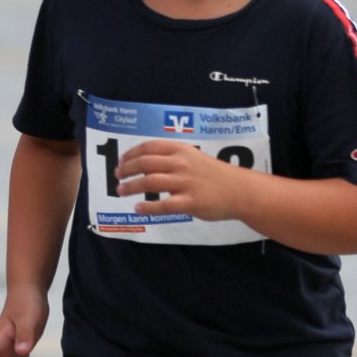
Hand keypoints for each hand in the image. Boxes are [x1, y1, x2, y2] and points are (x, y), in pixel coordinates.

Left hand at [115, 141, 243, 220]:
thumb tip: (147, 165)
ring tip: (121, 191)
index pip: (149, 147)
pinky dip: (147, 208)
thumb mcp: (194, 157)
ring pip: (149, 182)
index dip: (131, 154)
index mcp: (181, 150)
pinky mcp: (189, 202)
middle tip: (117, 176)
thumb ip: (173, 158)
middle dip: (126, 170)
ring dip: (131, 187)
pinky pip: (162, 205)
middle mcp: (181, 163)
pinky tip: (138, 209)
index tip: (121, 161)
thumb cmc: (216, 175)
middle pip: (144, 163)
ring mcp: (185, 182)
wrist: (239, 190)